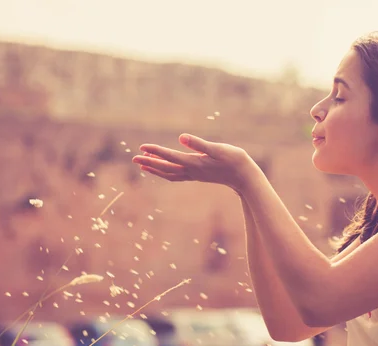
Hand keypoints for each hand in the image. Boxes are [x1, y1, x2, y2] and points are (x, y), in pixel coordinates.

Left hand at [132, 134, 255, 192]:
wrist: (244, 176)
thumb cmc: (234, 159)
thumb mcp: (217, 149)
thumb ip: (199, 144)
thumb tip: (181, 138)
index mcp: (195, 163)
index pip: (170, 157)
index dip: (155, 152)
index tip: (142, 147)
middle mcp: (192, 171)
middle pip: (166, 168)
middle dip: (149, 163)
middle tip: (133, 158)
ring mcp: (195, 175)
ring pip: (170, 174)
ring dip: (156, 169)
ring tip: (143, 165)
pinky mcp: (199, 175)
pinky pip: (177, 175)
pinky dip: (166, 172)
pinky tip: (164, 168)